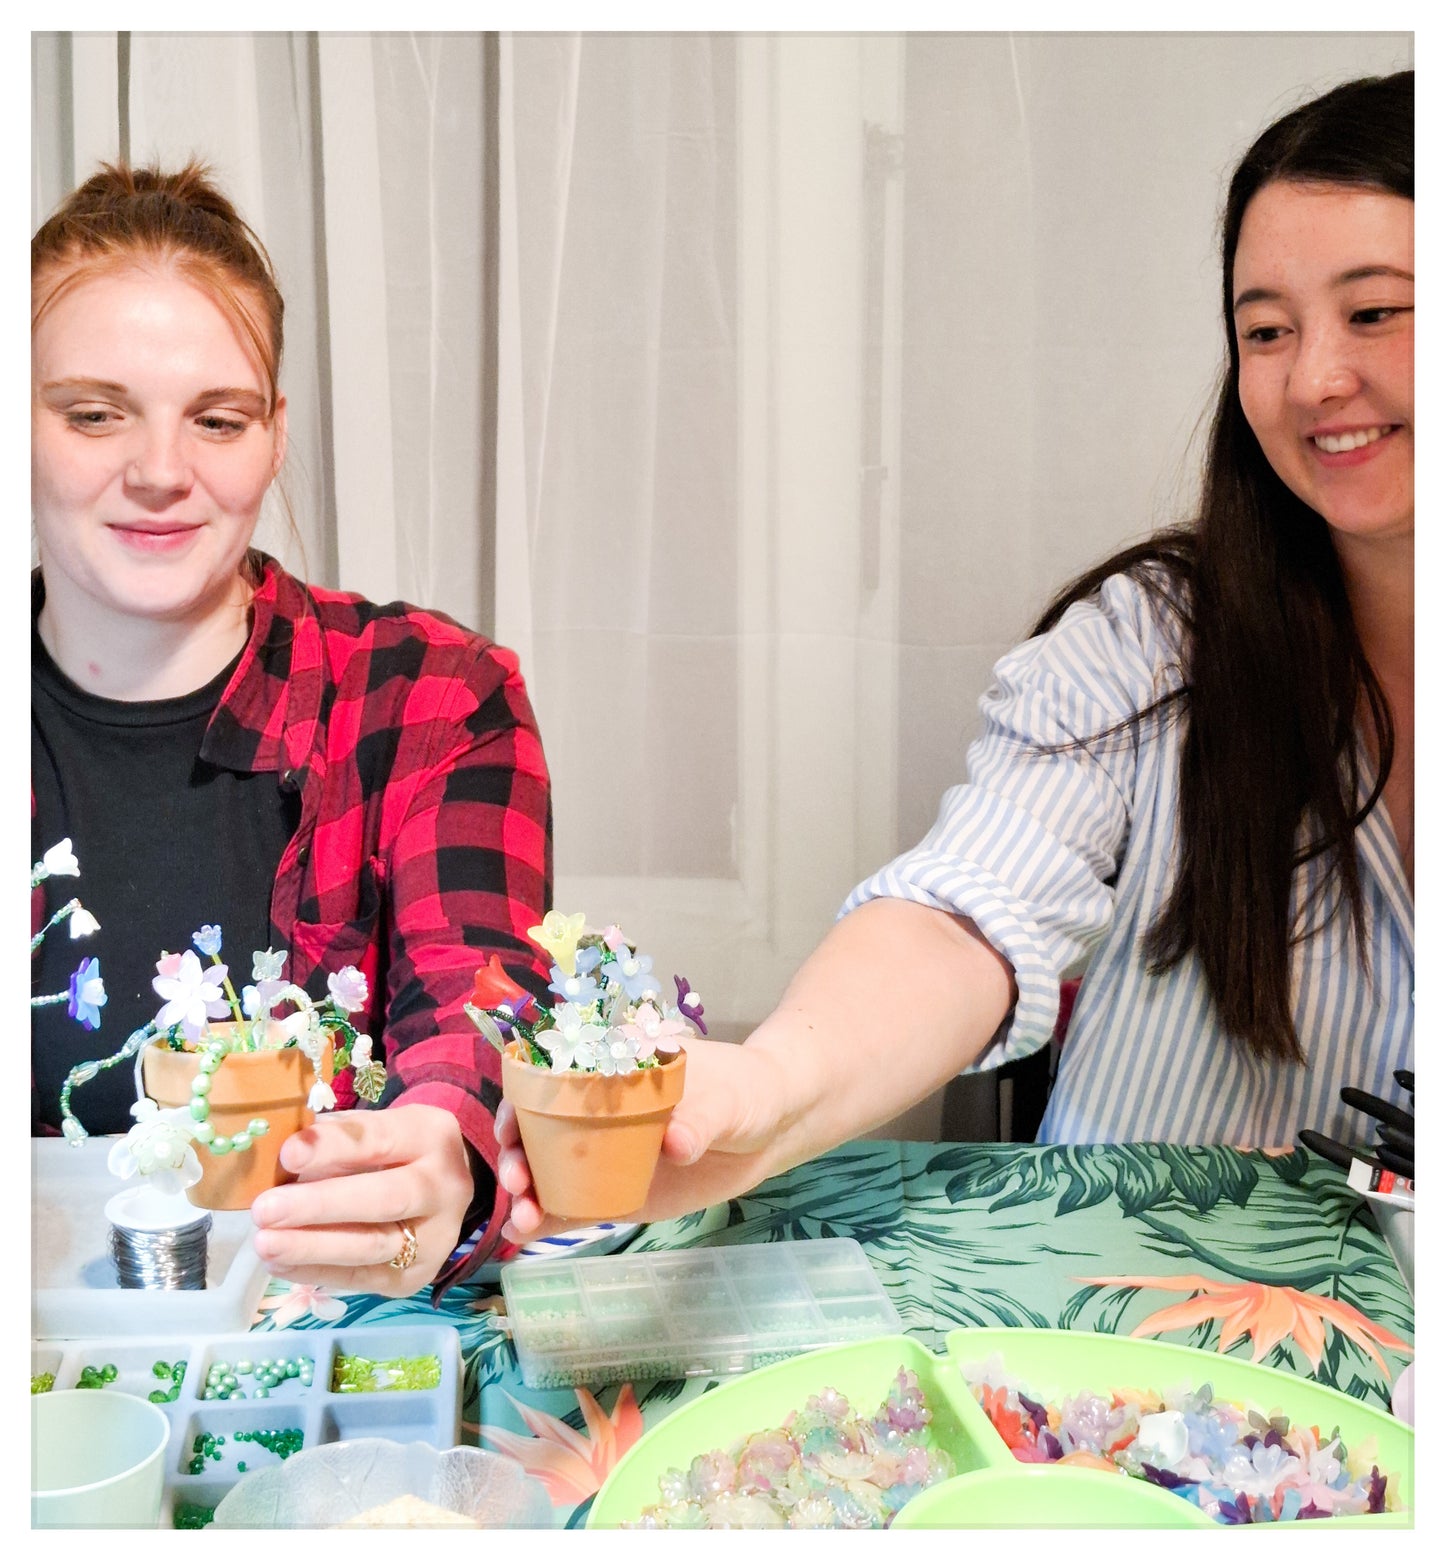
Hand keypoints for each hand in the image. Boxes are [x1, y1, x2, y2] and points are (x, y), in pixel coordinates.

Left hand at [250, 1103, 474, 1296]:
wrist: (439, 1189)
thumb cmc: (390, 1151)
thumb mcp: (370, 1128)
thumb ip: (334, 1139)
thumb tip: (284, 1158)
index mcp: (430, 1135)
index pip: (380, 1140)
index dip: (333, 1148)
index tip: (288, 1154)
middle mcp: (444, 1186)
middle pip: (385, 1199)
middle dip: (321, 1206)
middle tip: (266, 1209)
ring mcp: (436, 1238)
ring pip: (373, 1246)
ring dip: (313, 1247)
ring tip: (265, 1243)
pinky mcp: (416, 1277)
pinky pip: (363, 1278)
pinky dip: (317, 1272)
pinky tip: (281, 1264)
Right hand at [497, 1035, 789, 1241]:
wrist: (772, 1127)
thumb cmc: (747, 1092)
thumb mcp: (728, 1100)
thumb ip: (702, 1119)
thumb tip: (676, 1144)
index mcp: (613, 1069)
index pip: (552, 1076)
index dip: (521, 1097)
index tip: (511, 1124)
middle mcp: (597, 1110)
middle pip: (538, 1129)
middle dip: (515, 1154)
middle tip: (517, 1180)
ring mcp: (605, 1154)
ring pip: (549, 1171)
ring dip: (525, 1193)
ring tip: (522, 1219)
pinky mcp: (618, 1192)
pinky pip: (575, 1206)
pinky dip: (546, 1220)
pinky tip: (521, 1236)